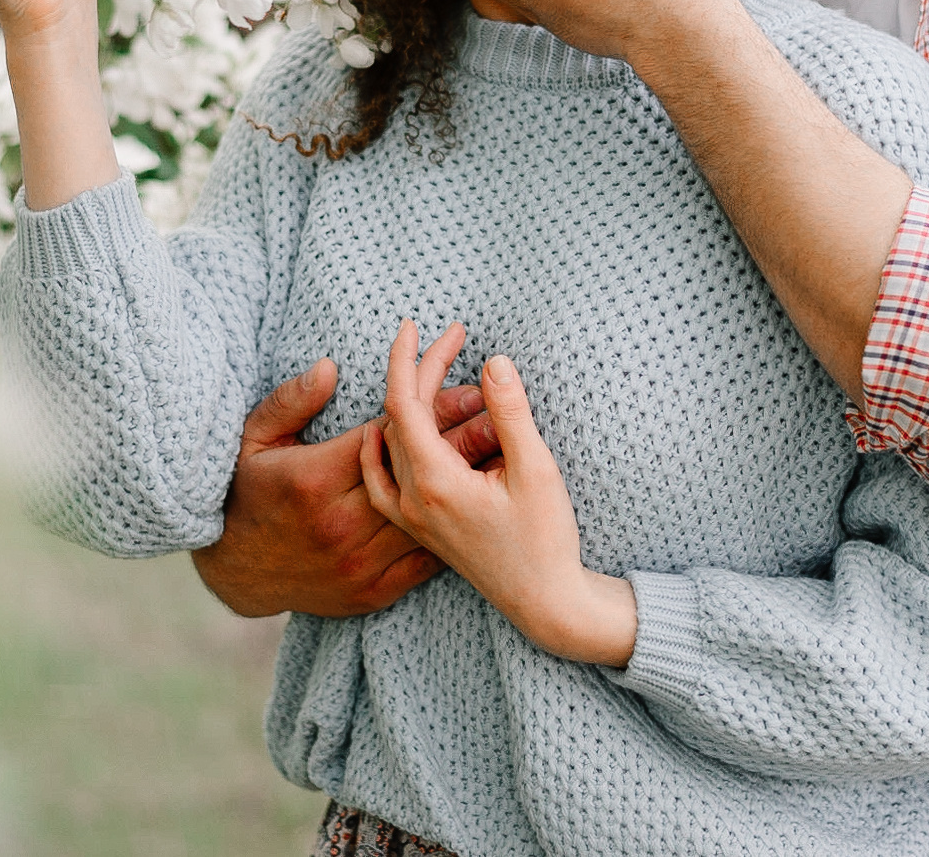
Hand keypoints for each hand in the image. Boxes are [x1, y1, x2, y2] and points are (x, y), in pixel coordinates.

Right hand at [192, 356, 501, 618]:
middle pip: (418, 475)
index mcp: (316, 481)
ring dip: (466, 486)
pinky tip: (476, 507)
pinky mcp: (372, 593)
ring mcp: (359, 563)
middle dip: (462, 440)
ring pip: (430, 517)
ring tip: (501, 452)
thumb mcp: (254, 439)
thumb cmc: (248, 494)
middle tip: (496, 413)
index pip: (388, 433)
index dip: (430, 405)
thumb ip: (291, 401)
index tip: (463, 384)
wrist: (239, 574)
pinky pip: (424, 561)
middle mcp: (341, 525)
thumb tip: (330, 368)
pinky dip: (452, 532)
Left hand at [361, 320, 636, 666]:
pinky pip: (383, 481)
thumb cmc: (546, 540)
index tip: (418, 325)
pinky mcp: (420, 528)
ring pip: (392, 445)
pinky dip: (382, 449)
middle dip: (422, 372)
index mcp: (435, 482)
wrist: (546, 603)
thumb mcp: (536, 470)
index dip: (409, 358)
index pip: (405, 403)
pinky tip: (383, 434)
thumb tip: (492, 362)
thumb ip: (510, 413)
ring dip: (411, 404)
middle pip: (400, 418)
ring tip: (435, 371)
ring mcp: (412, 517)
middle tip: (452, 338)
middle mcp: (413, 500)